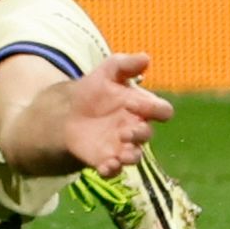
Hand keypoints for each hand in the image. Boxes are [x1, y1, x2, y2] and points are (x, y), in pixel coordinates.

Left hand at [54, 50, 172, 178]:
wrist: (68, 112)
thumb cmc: (95, 91)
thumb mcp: (108, 72)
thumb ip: (126, 64)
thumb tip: (146, 58)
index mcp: (141, 107)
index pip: (161, 110)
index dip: (154, 109)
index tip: (135, 103)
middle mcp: (136, 128)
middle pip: (147, 134)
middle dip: (139, 133)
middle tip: (126, 130)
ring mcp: (122, 146)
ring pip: (135, 156)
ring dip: (130, 156)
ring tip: (121, 154)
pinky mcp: (106, 159)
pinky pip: (114, 170)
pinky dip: (112, 170)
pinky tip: (105, 166)